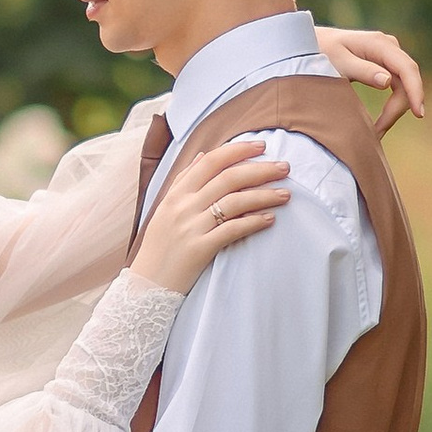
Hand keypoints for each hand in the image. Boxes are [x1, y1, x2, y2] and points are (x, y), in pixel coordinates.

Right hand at [132, 132, 291, 296]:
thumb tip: (202, 155)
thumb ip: (183, 180)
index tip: (261, 146)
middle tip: (285, 168)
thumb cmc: (159, 246)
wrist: (146, 285)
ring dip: (264, 196)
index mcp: (176, 194)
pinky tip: (270, 219)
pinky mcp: (200, 249)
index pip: (211, 161)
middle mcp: (183, 206)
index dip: (238, 150)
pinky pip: (232, 230)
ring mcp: (191, 227)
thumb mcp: (165, 208)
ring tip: (285, 195)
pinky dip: (253, 222)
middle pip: (228, 178)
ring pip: (234, 202)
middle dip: (260, 170)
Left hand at [312, 23, 425, 135]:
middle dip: (398, 108)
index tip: (419, 114)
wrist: (308, 43)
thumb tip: (388, 82)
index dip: (415, 91)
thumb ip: (362, 71)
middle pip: (407, 80)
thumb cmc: (320, 51)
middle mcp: (388, 46)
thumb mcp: (338, 62)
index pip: (407, 68)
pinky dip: (392, 104)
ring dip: (395, 109)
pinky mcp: (384, 63)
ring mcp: (388, 54)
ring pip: (403, 85)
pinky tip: (382, 121)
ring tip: (376, 131)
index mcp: (379, 44)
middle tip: (378, 133)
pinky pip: (397, 85)